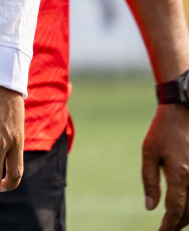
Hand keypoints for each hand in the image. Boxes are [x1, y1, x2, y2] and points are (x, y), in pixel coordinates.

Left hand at [144, 103, 188, 229]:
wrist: (182, 114)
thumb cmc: (162, 132)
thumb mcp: (148, 153)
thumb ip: (150, 181)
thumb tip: (150, 207)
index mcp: (179, 173)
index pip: (175, 209)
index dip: (168, 225)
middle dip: (177, 225)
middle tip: (164, 230)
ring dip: (187, 219)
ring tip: (173, 224)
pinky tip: (186, 211)